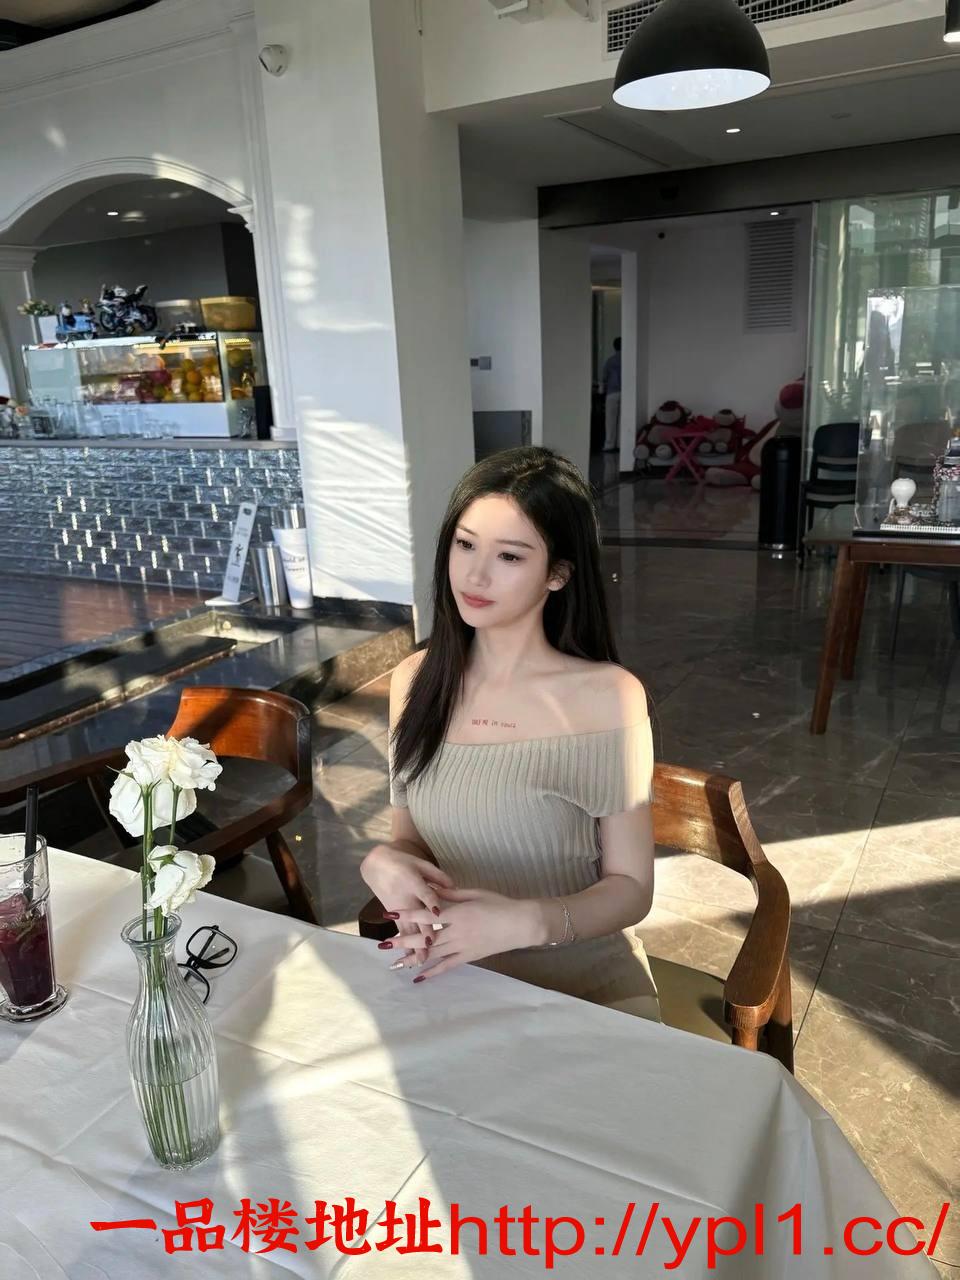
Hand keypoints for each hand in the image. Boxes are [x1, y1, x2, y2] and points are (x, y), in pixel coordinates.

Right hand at [360, 844, 453, 966]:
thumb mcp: (421, 864)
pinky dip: (404, 943)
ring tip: (420, 960)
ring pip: (407, 928)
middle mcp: (406, 897)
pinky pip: (400, 930)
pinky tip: (408, 957)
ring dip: (412, 944)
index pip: (425, 893)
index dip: (432, 902)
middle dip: (422, 931)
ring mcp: (398, 908)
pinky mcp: (393, 914)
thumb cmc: (404, 862)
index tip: (439, 914)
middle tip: (430, 946)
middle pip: (415, 917)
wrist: (377, 865)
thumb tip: (455, 887)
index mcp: (414, 881)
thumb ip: (438, 876)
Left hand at [390, 885, 542, 982]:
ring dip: (413, 958)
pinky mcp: (469, 957)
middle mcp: (457, 932)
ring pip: (433, 954)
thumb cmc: (499, 904)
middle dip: (403, 940)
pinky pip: (447, 966)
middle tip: (383, 945)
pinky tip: (418, 977)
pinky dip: (433, 972)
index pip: (426, 914)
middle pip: (425, 937)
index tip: (389, 914)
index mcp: (457, 913)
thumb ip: (451, 894)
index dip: (407, 914)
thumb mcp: (474, 893)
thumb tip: (432, 888)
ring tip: (395, 963)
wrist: (520, 924)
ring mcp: (462, 947)